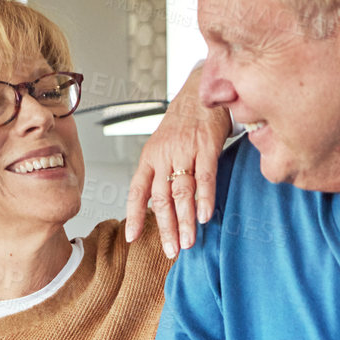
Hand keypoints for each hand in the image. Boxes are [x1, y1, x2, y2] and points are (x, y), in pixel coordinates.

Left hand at [125, 64, 232, 258]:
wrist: (202, 88)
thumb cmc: (186, 120)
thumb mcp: (165, 145)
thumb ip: (163, 172)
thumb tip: (161, 203)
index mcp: (150, 156)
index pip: (137, 190)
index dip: (134, 215)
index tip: (133, 237)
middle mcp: (163, 154)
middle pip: (161, 198)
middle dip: (165, 228)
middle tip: (171, 251)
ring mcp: (185, 150)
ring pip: (182, 192)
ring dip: (185, 221)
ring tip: (188, 243)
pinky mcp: (206, 145)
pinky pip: (205, 176)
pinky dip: (205, 198)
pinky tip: (205, 217)